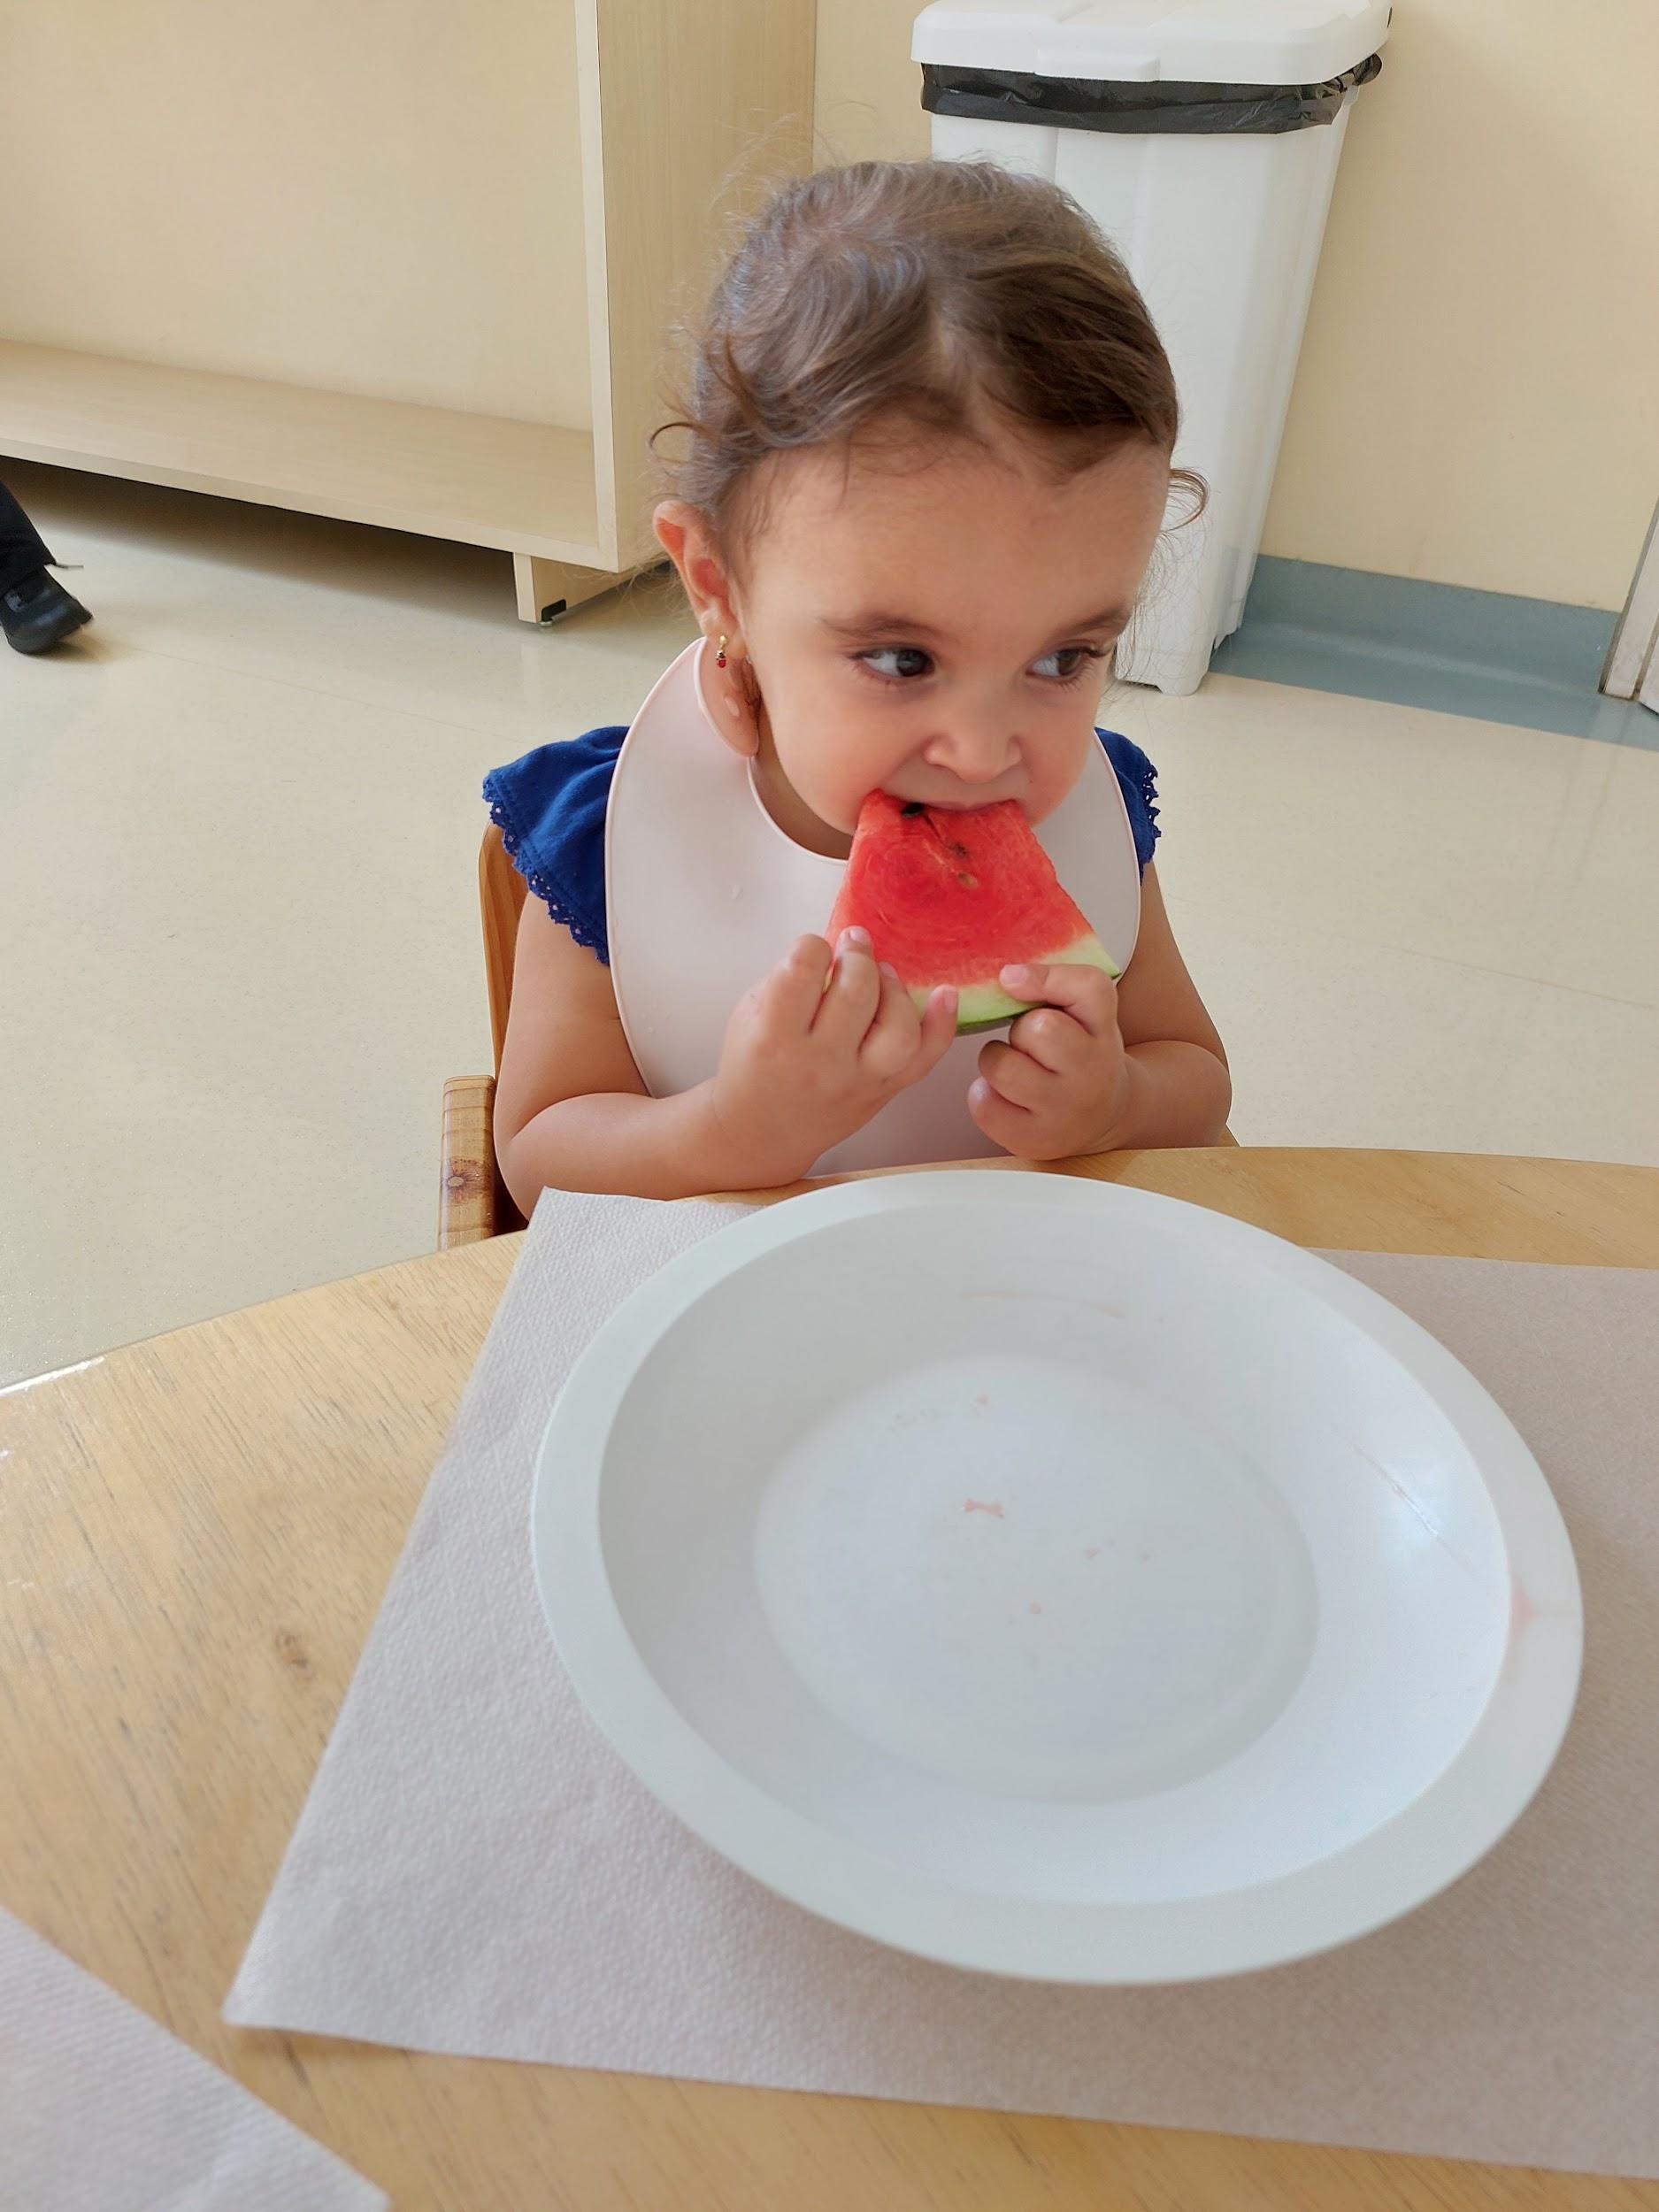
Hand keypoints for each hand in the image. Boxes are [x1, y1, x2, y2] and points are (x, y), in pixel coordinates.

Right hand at [706, 930, 957, 1184]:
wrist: (761, 1130)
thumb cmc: (754, 1064)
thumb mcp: (749, 1015)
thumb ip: (787, 979)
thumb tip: (836, 945)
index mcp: (775, 1036)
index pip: (803, 968)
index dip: (813, 946)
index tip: (814, 951)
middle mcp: (820, 1062)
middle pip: (856, 991)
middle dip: (858, 954)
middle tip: (853, 946)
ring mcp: (857, 1080)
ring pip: (898, 1026)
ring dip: (893, 986)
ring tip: (880, 973)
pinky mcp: (884, 1091)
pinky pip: (924, 1059)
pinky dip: (942, 1025)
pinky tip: (945, 994)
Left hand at [968, 962, 1132, 1161]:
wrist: (1103, 1118)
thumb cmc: (1080, 1053)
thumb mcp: (1085, 1015)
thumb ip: (1055, 986)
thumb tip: (1006, 977)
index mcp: (1105, 1030)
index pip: (1089, 989)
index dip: (1046, 978)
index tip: (1009, 979)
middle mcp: (1093, 1072)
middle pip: (1037, 1028)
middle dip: (1020, 1030)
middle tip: (1029, 1044)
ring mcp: (1065, 1110)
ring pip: (1002, 1066)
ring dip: (995, 1060)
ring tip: (1014, 1068)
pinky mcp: (1036, 1139)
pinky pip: (985, 1104)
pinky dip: (984, 1096)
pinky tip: (1006, 1097)